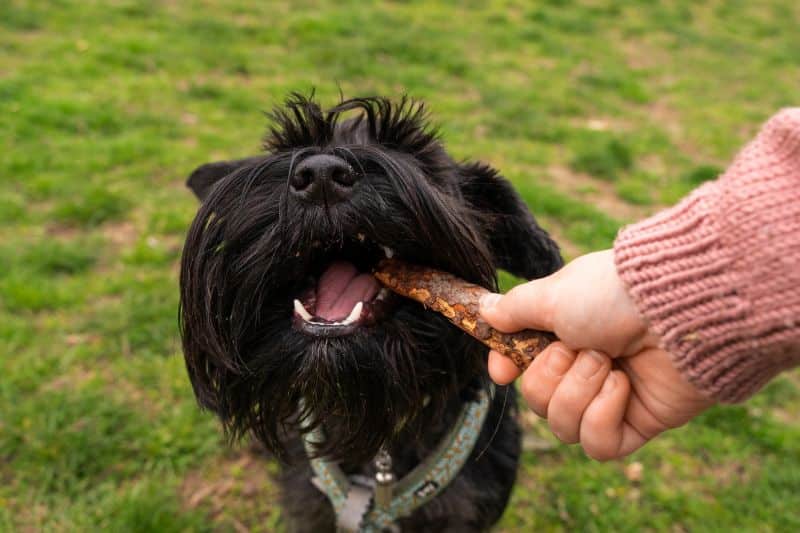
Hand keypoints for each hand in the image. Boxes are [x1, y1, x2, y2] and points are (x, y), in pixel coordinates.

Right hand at [480, 250, 713, 459]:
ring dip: (580, 392)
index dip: (508, 372)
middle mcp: (587, 366)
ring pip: (564, 427)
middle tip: (582, 348)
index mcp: (566, 333)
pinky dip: (603, 416)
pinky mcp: (639, 423)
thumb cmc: (612, 294)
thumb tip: (486, 310)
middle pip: (539, 402)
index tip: (502, 372)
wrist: (679, 308)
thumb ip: (516, 309)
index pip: (523, 366)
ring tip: (609, 363)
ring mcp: (613, 397)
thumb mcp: (552, 295)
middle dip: (553, 376)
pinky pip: (599, 445)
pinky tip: (623, 387)